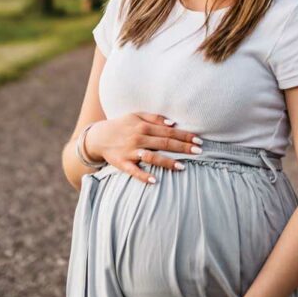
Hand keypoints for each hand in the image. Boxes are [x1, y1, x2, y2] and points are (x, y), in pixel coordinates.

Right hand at [85, 112, 203, 184]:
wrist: (98, 136)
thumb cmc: (122, 125)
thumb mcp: (136, 116)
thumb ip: (154, 118)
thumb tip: (173, 123)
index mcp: (143, 126)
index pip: (168, 131)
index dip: (184, 135)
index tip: (199, 140)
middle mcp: (138, 138)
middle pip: (164, 143)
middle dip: (182, 147)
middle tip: (199, 152)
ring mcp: (130, 152)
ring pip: (151, 157)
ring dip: (167, 162)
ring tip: (182, 167)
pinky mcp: (122, 164)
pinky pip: (134, 171)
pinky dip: (144, 176)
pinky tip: (155, 181)